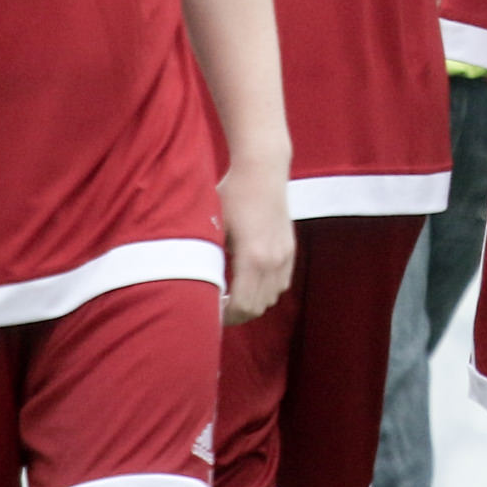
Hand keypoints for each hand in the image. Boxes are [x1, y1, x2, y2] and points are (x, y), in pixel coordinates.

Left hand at [218, 156, 295, 324]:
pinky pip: (281, 284)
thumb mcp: (212, 227)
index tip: (209, 314)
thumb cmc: (232, 193)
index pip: (243, 306)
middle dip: (236, 313)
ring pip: (271, 298)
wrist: (262, 169)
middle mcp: (274, 260)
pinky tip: (249, 280)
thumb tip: (196, 287)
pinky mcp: (290, 248)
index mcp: (253, 257)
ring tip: (231, 295)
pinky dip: (266, 290)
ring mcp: (285, 255)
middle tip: (216, 308)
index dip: (225, 318)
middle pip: (257, 308)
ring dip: (252, 302)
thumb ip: (209, 260)